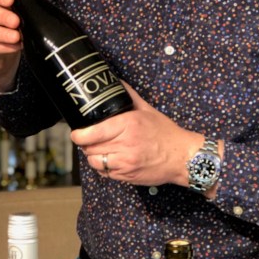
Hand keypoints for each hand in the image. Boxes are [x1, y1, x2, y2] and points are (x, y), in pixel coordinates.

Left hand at [71, 84, 218, 191]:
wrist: (182, 157)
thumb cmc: (166, 133)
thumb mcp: (148, 110)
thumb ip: (130, 96)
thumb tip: (116, 82)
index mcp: (128, 125)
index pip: (92, 133)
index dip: (79, 135)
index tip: (76, 133)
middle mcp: (125, 144)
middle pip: (90, 148)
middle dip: (87, 144)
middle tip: (90, 139)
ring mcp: (126, 163)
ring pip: (95, 162)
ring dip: (94, 156)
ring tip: (101, 150)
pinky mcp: (127, 176)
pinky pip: (106, 173)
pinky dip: (105, 167)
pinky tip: (112, 160)